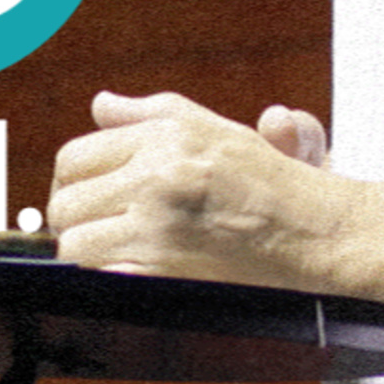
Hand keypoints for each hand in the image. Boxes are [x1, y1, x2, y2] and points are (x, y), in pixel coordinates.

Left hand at [47, 88, 350, 286]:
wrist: (318, 232)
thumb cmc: (270, 181)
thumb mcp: (211, 128)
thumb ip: (147, 113)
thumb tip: (101, 105)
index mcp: (163, 137)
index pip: (74, 158)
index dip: (71, 182)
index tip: (87, 196)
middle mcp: (156, 176)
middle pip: (65, 203)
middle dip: (75, 219)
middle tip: (99, 226)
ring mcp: (159, 227)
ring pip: (74, 244)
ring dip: (88, 252)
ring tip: (114, 250)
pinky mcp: (165, 272)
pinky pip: (101, 278)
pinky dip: (107, 278)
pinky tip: (130, 272)